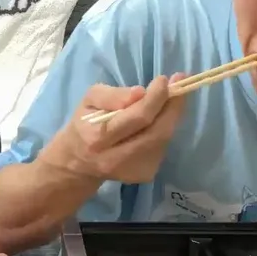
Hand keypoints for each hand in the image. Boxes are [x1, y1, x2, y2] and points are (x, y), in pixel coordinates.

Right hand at [37, 74, 186, 183]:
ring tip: (167, 101)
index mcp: (98, 137)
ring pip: (163, 140)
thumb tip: (140, 92)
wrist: (78, 162)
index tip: (163, 80)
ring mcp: (133, 170)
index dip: (155, 98)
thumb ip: (112, 95)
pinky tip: (155, 123)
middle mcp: (117, 159)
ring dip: (170, 118)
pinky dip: (164, 131)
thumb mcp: (89, 101)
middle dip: (172, 107)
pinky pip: (162, 148)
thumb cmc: (84, 124)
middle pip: (157, 132)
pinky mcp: (143, 175)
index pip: (137, 117)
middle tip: (178, 86)